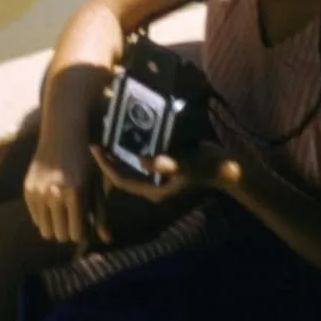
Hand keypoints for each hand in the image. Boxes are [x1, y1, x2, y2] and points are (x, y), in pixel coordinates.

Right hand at [24, 135, 95, 244]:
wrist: (62, 134)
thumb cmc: (84, 160)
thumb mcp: (94, 184)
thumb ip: (100, 212)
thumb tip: (107, 240)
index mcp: (74, 192)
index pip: (75, 233)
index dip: (80, 232)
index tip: (83, 224)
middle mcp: (54, 194)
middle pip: (59, 235)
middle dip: (67, 231)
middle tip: (72, 219)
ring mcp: (38, 192)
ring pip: (45, 231)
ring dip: (55, 226)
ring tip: (62, 213)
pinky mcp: (27, 190)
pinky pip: (35, 219)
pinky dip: (44, 216)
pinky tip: (51, 202)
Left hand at [91, 142, 240, 203]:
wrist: (226, 168)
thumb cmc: (208, 166)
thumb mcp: (189, 164)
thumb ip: (170, 164)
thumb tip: (145, 161)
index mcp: (153, 190)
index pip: (121, 180)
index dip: (106, 166)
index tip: (94, 147)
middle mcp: (151, 186)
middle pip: (121, 173)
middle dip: (107, 158)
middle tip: (95, 136)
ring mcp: (157, 177)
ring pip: (129, 165)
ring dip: (118, 151)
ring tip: (106, 131)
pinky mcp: (162, 167)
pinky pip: (140, 158)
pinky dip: (131, 147)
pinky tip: (127, 130)